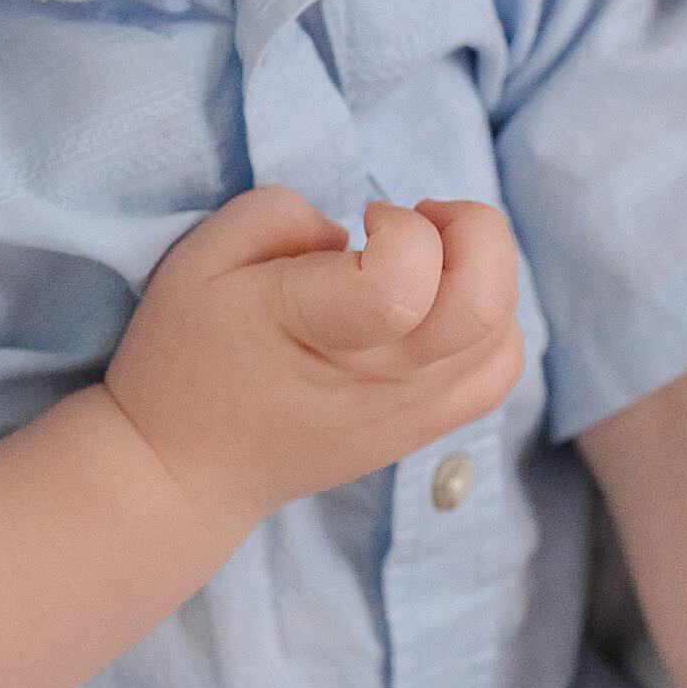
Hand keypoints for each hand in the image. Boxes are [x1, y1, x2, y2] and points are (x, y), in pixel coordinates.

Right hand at [104, 185, 522, 533]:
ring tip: (428, 263)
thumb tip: (350, 236)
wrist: (182, 473)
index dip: (405, 228)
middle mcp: (381, 378)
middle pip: (483, 305)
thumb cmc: (185, 358)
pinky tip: (439, 306)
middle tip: (423, 221)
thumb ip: (280, 214)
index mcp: (318, 330)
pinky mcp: (424, 430)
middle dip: (474, 232)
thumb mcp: (199, 257)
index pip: (405, 281)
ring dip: (484, 274)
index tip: (366, 219)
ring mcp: (411, 413)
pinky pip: (497, 373)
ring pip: (504, 336)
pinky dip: (491, 325)